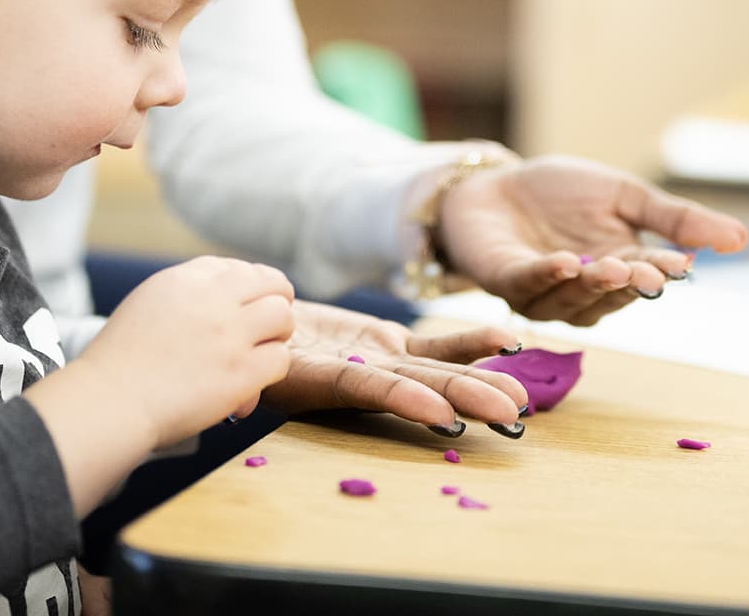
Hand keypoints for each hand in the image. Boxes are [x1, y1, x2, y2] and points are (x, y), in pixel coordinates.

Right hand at [82, 256, 294, 447]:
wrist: (110, 401)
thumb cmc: (120, 363)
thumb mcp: (147, 304)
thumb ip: (186, 295)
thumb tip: (223, 301)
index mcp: (185, 279)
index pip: (237, 268)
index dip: (249, 287)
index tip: (246, 305)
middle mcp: (212, 299)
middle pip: (271, 284)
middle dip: (275, 303)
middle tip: (268, 325)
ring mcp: (229, 335)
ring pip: (283, 317)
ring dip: (277, 335)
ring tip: (263, 351)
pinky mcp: (241, 372)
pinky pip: (280, 359)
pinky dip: (271, 370)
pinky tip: (254, 380)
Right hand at [262, 300, 530, 435]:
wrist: (249, 329)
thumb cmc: (241, 348)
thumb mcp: (244, 364)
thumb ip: (251, 377)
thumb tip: (225, 400)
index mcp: (321, 386)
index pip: (371, 393)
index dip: (407, 402)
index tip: (446, 419)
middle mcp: (361, 380)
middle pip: (420, 389)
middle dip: (467, 400)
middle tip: (511, 416)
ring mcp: (382, 363)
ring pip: (438, 373)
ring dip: (482, 381)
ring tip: (522, 396)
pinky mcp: (391, 345)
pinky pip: (438, 346)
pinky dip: (473, 342)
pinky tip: (510, 340)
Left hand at [436, 154, 747, 324]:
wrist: (496, 183)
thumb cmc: (559, 193)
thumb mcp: (625, 195)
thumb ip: (676, 218)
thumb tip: (740, 237)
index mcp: (620, 269)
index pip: (648, 275)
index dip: (662, 271)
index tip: (680, 265)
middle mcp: (585, 291)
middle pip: (613, 296)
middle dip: (630, 285)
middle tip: (647, 274)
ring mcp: (546, 294)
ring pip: (574, 300)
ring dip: (593, 285)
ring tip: (610, 265)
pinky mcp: (508, 284)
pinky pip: (531, 287)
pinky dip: (548, 277)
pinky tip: (564, 263)